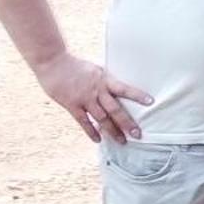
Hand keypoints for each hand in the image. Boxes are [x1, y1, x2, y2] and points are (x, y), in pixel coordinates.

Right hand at [34, 52, 152, 142]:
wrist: (52, 62)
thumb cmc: (74, 65)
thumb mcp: (95, 69)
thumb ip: (105, 81)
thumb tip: (116, 89)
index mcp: (104, 79)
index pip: (124, 88)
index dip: (137, 95)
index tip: (151, 102)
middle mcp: (97, 90)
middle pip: (115, 109)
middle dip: (127, 123)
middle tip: (138, 134)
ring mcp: (84, 99)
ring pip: (102, 118)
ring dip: (112, 131)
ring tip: (122, 141)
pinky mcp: (72, 105)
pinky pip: (83, 121)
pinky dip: (91, 131)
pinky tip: (98, 140)